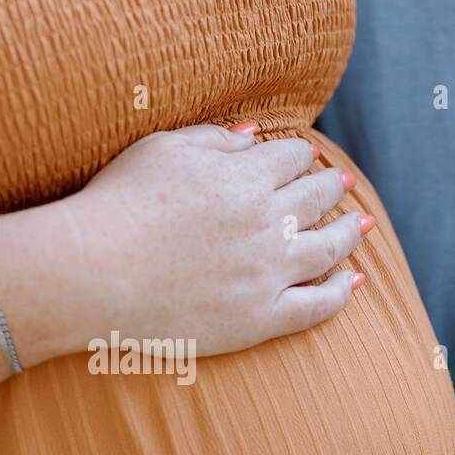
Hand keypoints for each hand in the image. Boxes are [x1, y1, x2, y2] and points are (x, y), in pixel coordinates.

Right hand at [63, 122, 373, 355]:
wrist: (92, 273)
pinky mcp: (260, 318)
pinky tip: (353, 282)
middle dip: (331, 186)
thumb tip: (255, 137)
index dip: (299, 155)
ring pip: (329, 247)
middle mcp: (267, 221)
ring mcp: (268, 272)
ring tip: (362, 224)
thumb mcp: (160, 149)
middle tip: (341, 184)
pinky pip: (318, 306)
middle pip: (317, 196)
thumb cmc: (116, 205)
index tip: (302, 158)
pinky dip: (341, 292)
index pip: (292, 157)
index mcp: (246, 176)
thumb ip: (213, 140)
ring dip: (350, 232)